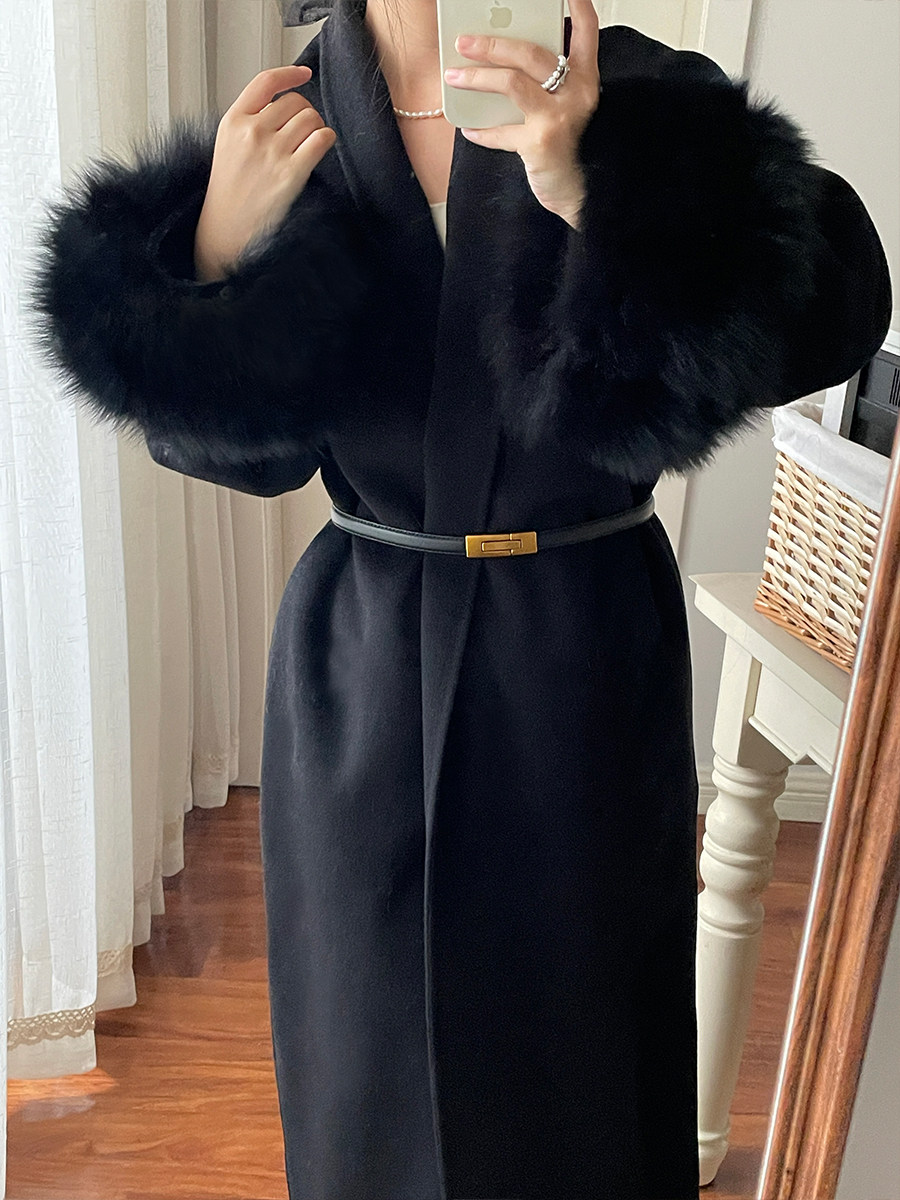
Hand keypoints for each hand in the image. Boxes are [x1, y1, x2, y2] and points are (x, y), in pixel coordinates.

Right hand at [195, 65, 335, 280]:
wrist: (226, 232)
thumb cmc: (229, 192)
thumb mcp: (227, 146)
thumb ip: (249, 121)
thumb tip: (282, 104)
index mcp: (233, 121)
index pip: (265, 82)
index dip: (289, 74)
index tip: (304, 74)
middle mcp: (252, 132)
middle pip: (294, 102)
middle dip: (305, 113)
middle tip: (303, 131)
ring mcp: (272, 153)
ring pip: (311, 118)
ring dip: (317, 127)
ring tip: (310, 143)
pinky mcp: (291, 174)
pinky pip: (321, 139)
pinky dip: (326, 140)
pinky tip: (319, 149)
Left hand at [443, 0, 600, 229]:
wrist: (577, 189)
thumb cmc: (567, 145)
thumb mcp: (564, 106)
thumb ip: (545, 82)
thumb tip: (501, 58)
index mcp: (584, 79)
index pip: (586, 33)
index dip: (577, 8)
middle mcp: (577, 93)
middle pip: (532, 54)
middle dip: (493, 44)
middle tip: (464, 42)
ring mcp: (559, 117)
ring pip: (512, 83)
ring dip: (477, 77)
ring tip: (454, 76)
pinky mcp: (541, 143)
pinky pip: (502, 132)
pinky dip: (483, 130)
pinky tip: (469, 127)